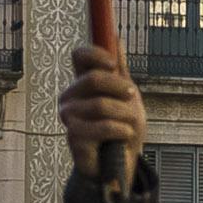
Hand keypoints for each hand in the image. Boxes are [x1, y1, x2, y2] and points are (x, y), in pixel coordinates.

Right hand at [60, 35, 148, 188]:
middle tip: (132, 97)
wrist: (121, 163)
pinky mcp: (74, 137)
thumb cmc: (122, 128)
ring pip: (101, 104)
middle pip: (92, 78)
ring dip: (124, 114)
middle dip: (119, 87)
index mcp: (82, 83)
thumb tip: (116, 39)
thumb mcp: (127, 97)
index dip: (96, 55)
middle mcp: (70, 97)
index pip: (79, 56)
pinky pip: (103, 126)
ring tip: (130, 125)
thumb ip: (120, 70)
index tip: (114, 64)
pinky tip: (124, 135)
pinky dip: (121, 130)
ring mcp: (69, 117)